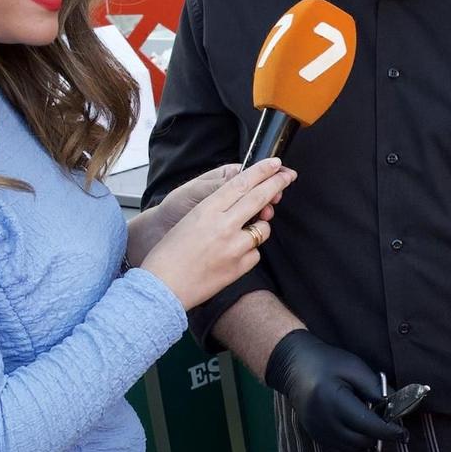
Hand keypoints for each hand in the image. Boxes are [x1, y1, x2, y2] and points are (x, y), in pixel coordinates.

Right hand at [139, 159, 292, 309]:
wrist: (162, 287)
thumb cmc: (169, 254)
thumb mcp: (189, 221)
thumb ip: (216, 210)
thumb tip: (242, 201)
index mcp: (207, 210)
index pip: (241, 183)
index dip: (261, 171)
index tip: (274, 164)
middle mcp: (223, 226)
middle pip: (258, 198)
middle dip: (276, 184)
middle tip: (288, 176)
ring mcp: (234, 247)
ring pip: (263, 229)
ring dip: (259, 227)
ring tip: (241, 234)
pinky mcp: (240, 267)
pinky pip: (255, 253)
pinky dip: (248, 252)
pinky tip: (231, 257)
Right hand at [263, 329, 407, 451]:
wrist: (295, 366)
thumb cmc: (327, 362)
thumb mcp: (355, 367)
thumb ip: (376, 388)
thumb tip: (396, 406)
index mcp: (334, 401)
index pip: (368, 425)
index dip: (389, 432)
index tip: (404, 434)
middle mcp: (323, 420)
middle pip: (361, 441)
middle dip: (378, 435)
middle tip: (386, 421)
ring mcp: (317, 431)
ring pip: (351, 450)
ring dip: (366, 441)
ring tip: (370, 422)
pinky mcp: (315, 436)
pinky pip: (340, 451)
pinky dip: (353, 445)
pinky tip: (356, 429)